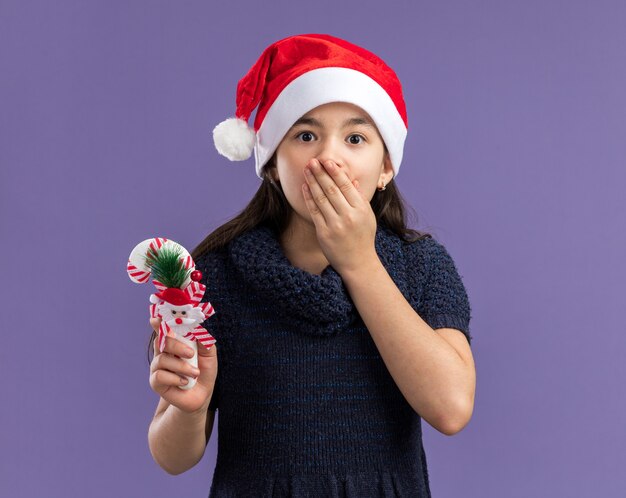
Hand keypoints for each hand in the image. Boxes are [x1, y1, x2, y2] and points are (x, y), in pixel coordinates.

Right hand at [148, 317, 217, 413]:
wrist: (201, 394)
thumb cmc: (204, 371)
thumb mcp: (209, 354)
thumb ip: (204, 341)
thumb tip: (198, 330)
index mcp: (175, 343)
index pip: (165, 330)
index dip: (159, 323)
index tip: (156, 318)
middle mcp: (163, 353)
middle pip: (162, 341)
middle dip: (176, 345)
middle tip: (190, 353)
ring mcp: (158, 367)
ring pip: (162, 359)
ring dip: (181, 366)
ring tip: (195, 373)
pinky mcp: (156, 382)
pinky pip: (160, 376)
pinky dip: (175, 378)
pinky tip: (184, 382)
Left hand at [302, 158, 378, 274]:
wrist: (357, 262)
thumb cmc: (363, 237)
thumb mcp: (367, 216)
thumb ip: (359, 198)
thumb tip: (351, 180)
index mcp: (361, 209)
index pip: (346, 186)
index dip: (335, 172)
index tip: (327, 161)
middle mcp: (348, 216)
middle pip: (331, 189)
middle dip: (320, 173)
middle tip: (313, 161)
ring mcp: (335, 224)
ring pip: (321, 198)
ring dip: (312, 182)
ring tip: (307, 170)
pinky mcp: (324, 232)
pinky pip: (314, 211)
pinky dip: (309, 197)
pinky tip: (305, 187)